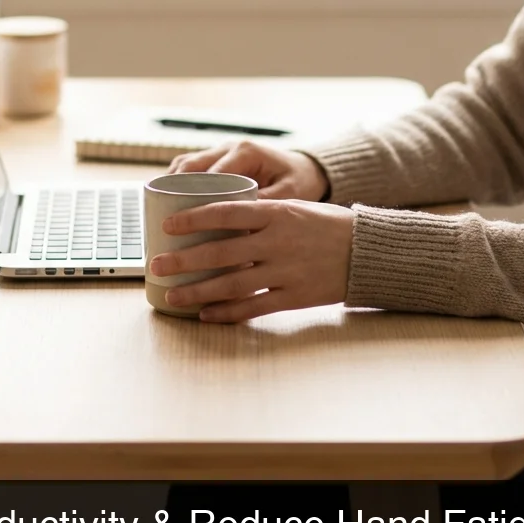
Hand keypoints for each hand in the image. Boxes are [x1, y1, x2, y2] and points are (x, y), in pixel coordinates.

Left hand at [150, 199, 354, 322]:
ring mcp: (286, 272)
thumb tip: (216, 221)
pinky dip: (227, 313)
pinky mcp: (294, 298)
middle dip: (184, 260)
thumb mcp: (294, 208)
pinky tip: (205, 314)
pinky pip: (253, 308)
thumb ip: (260, 216)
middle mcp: (278, 242)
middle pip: (221, 252)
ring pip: (232, 284)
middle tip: (157, 265)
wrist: (366, 252)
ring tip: (172, 295)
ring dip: (198, 291)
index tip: (168, 225)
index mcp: (277, 213)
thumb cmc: (326, 225)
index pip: (226, 213)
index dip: (194, 219)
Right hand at [167, 141, 329, 200]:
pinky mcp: (215, 161)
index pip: (214, 170)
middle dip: (174, 187)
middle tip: (162, 213)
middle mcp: (229, 147)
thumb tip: (240, 218)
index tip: (183, 214)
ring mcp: (220, 152)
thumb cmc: (299, 181)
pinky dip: (175, 182)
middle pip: (192, 164)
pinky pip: (189, 168)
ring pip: (185, 164)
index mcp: (246, 151)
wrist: (304, 170)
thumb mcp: (290, 193)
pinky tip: (164, 202)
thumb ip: (267, 202)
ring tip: (156, 208)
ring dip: (169, 183)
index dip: (195, 191)